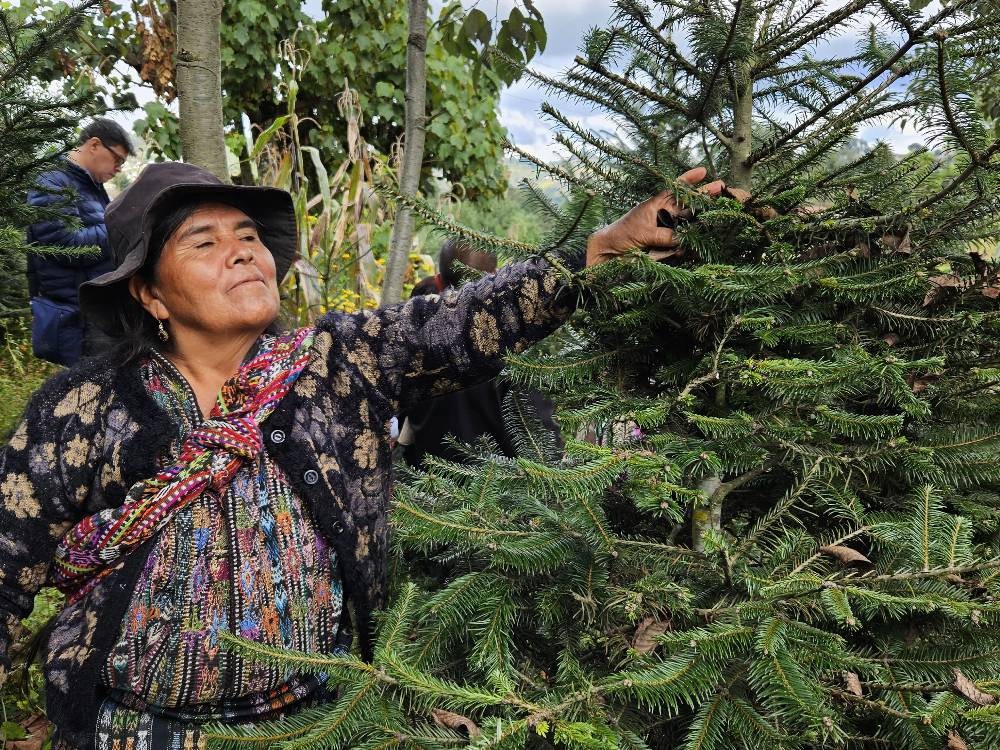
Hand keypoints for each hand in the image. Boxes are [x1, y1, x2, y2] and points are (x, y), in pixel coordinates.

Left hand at [585, 167, 725, 266]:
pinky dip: (690, 245)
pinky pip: (682, 244)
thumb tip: (682, 241)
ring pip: (689, 225)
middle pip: (689, 205)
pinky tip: (700, 244)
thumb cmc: (621, 235)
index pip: (675, 189)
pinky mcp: (666, 246)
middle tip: (723, 188)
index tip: (703, 171)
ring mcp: (666, 230)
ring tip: (718, 216)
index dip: (689, 180)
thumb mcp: (642, 232)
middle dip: (705, 197)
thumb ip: (663, 236)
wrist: (608, 254)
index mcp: (656, 205)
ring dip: (702, 223)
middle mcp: (664, 216)